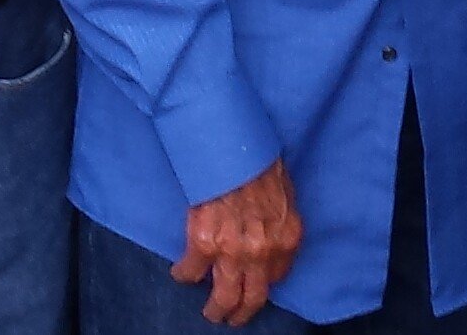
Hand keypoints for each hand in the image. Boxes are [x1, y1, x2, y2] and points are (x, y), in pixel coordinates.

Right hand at [173, 160, 303, 325]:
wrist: (233, 149)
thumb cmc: (261, 165)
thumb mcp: (286, 197)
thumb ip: (278, 225)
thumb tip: (269, 237)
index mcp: (285, 240)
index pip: (277, 276)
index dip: (264, 282)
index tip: (255, 283)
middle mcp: (261, 253)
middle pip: (252, 298)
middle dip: (241, 313)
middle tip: (233, 317)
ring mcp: (232, 252)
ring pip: (223, 296)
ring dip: (216, 309)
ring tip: (211, 313)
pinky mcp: (203, 245)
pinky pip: (191, 272)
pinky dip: (184, 275)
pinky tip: (181, 274)